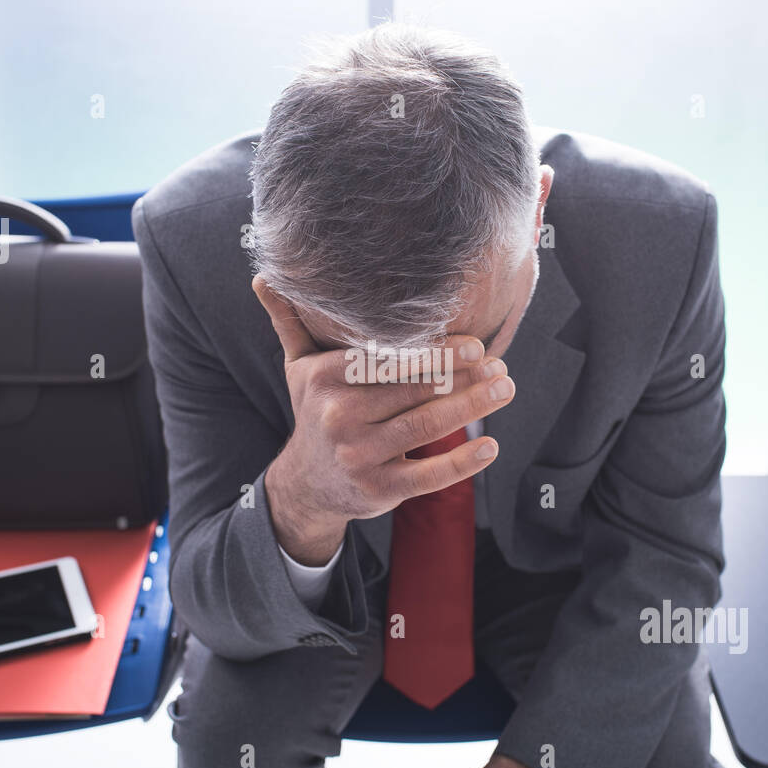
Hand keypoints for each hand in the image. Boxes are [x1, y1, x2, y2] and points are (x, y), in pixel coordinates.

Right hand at [254, 275, 514, 564]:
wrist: (307, 484)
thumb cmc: (316, 412)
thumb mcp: (298, 368)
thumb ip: (289, 322)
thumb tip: (263, 276)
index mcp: (326, 379)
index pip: (390, 361)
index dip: (436, 353)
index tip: (475, 344)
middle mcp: (340, 417)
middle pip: (415, 391)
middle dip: (464, 377)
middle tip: (499, 365)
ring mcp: (360, 456)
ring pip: (427, 426)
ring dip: (473, 407)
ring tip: (504, 389)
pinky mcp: (380, 491)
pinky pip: (428, 476)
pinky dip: (462, 461)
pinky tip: (490, 445)